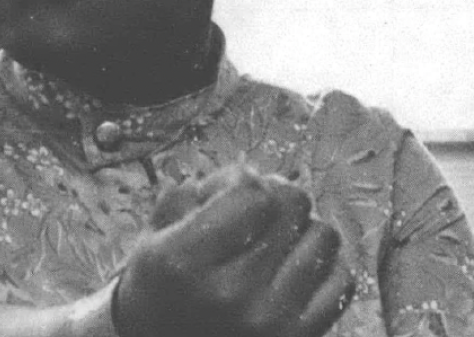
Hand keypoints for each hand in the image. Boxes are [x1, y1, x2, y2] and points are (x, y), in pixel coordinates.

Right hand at [114, 165, 354, 336]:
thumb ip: (188, 195)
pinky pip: (342, 279)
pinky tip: (295, 266)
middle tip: (256, 208)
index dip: (244, 179)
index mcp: (183, 261)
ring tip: (276, 238)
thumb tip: (246, 174)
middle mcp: (230, 292)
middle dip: (275, 195)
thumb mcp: (152, 237)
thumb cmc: (161, 286)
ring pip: (323, 236)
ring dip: (301, 228)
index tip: (230, 190)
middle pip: (291, 206)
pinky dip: (324, 264)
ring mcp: (270, 319)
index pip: (251, 193)